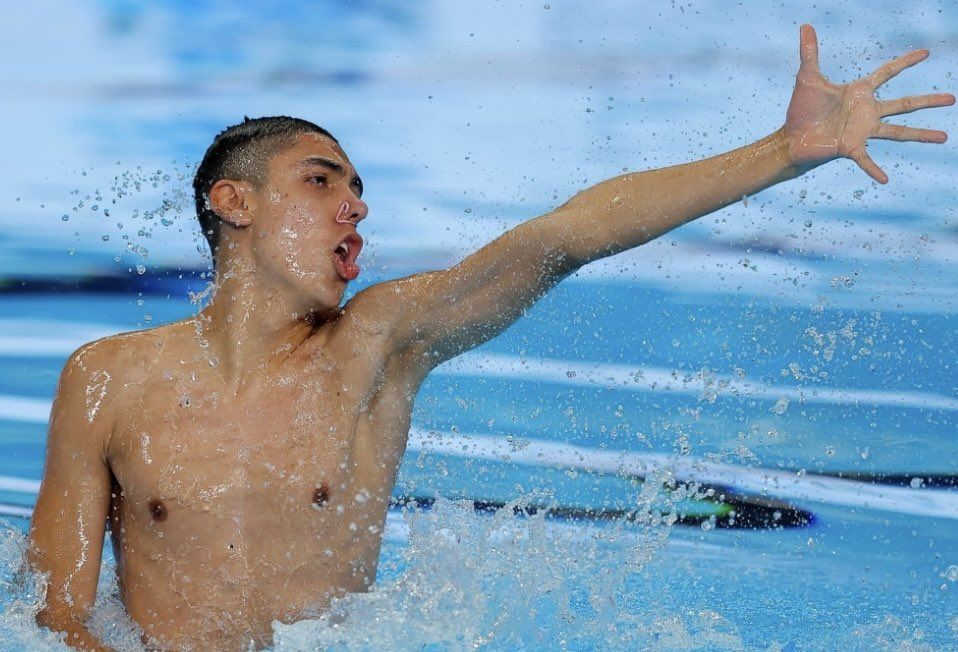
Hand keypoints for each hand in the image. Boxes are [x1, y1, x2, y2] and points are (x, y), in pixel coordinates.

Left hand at [783, 24, 953, 183]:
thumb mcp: (807, 78)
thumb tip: (805, 26)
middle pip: (904, 103)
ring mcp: (861, 131)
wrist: (790, 138)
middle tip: (953, 98)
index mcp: (859, 92)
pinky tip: (885, 179)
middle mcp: (866, 111)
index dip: (906, 62)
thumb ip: (809, 52)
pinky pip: (865, 159)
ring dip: (920, 135)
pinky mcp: (849, 148)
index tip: (925, 53)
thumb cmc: (801, 110)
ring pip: (897, 131)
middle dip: (928, 101)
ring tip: (944, 137)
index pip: (888, 73)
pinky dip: (873, 169)